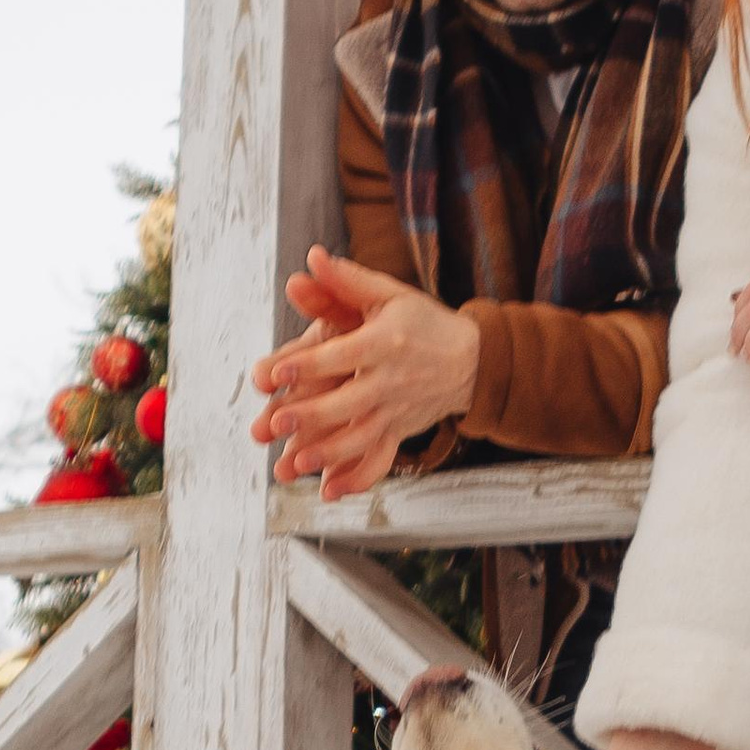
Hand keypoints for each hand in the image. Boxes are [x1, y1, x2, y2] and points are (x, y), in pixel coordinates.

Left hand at [249, 249, 480, 498]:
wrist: (472, 360)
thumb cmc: (422, 321)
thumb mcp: (389, 294)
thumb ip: (348, 281)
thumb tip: (313, 258)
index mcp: (385, 342)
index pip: (342, 355)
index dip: (308, 364)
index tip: (277, 372)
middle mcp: (391, 380)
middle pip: (348, 402)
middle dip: (312, 415)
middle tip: (277, 423)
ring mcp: (397, 411)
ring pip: (362, 437)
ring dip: (329, 453)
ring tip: (296, 462)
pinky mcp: (400, 432)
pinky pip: (380, 460)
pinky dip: (357, 479)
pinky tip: (329, 491)